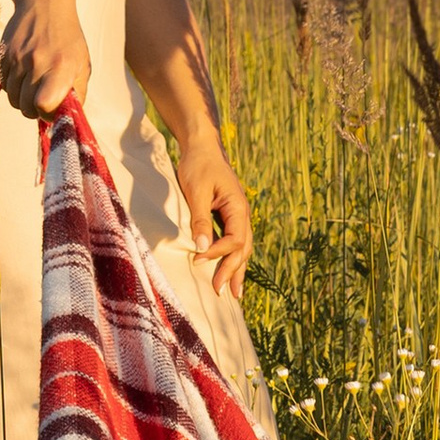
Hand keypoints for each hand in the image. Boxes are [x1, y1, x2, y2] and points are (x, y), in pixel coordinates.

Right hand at [0, 0, 92, 120]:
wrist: (44, 4)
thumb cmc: (68, 40)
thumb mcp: (82, 64)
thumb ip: (78, 93)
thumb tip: (69, 119)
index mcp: (61, 68)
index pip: (44, 105)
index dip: (48, 114)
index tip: (53, 109)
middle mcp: (38, 63)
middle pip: (27, 107)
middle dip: (35, 110)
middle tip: (43, 102)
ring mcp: (18, 59)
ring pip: (14, 99)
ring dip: (23, 100)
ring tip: (34, 88)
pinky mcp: (4, 55)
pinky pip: (5, 85)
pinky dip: (14, 87)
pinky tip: (24, 76)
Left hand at [170, 125, 253, 296]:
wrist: (202, 147)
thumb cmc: (198, 166)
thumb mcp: (196, 191)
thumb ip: (200, 220)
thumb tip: (202, 248)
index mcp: (238, 208)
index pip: (234, 240)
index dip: (218, 253)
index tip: (198, 260)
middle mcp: (242, 214)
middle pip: (243, 249)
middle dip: (233, 271)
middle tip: (222, 292)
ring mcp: (237, 216)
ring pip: (242, 248)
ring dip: (237, 269)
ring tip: (234, 293)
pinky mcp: (229, 216)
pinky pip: (235, 241)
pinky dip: (232, 258)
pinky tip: (229, 270)